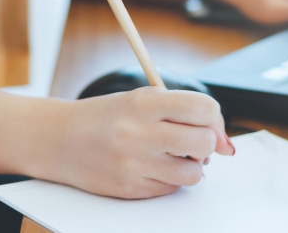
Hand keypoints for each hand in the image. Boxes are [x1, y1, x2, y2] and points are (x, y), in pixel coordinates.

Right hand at [37, 87, 233, 198]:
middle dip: (207, 143)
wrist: (60, 139)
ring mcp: (135, 164)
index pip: (204, 108)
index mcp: (145, 103)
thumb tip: (226, 143)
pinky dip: (171, 178)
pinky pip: (172, 188)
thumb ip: (184, 112)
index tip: (209, 123)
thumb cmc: (105, 116)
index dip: (214, 118)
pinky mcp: (130, 188)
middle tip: (193, 141)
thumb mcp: (142, 99)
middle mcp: (140, 132)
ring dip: (191, 164)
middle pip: (205, 142)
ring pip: (194, 172)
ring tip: (173, 155)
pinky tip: (153, 166)